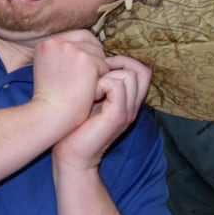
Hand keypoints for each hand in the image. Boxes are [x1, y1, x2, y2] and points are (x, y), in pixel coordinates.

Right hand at [30, 30, 108, 137]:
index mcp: (46, 44)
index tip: (84, 71)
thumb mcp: (48, 70)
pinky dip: (101, 81)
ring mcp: (72, 49)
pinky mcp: (86, 59)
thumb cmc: (51, 99)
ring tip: (86, 88)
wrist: (51, 115)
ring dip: (97, 71)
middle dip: (93, 60)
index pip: (76, 37)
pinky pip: (104, 66)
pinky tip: (90, 93)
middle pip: (89, 42)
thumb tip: (85, 51)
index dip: (85, 53)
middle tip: (88, 80)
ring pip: (98, 54)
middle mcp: (57, 42)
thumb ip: (62, 56)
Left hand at [52, 54, 151, 169]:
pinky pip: (117, 85)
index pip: (142, 71)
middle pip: (142, 71)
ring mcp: (128, 112)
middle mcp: (133, 106)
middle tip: (97, 73)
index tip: (101, 67)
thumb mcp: (90, 99)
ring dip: (107, 75)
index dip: (124, 62)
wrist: (70, 155)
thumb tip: (96, 58)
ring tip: (91, 88)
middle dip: (119, 64)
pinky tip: (88, 95)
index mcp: (129, 102)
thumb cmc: (75, 127)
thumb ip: (99, 83)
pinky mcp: (118, 117)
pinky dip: (100, 84)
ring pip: (130, 75)